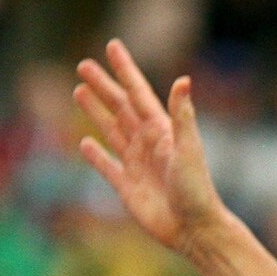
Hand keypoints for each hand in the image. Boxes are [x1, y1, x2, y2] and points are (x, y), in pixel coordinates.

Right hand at [73, 40, 229, 255]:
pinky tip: (84, 143)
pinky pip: (108, 167)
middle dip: (104, 86)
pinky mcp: (128, 188)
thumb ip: (183, 116)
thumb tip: (183, 80)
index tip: (113, 46)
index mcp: (162, 131)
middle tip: (84, 65)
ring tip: (79, 91)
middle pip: (120, 108)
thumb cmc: (197, 190)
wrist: (195, 230)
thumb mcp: (189, 149)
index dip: (125, 70)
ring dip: (96, 112)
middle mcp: (149, 144)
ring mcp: (137, 165)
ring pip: (111, 131)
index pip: (138, 93)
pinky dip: (95, 155)